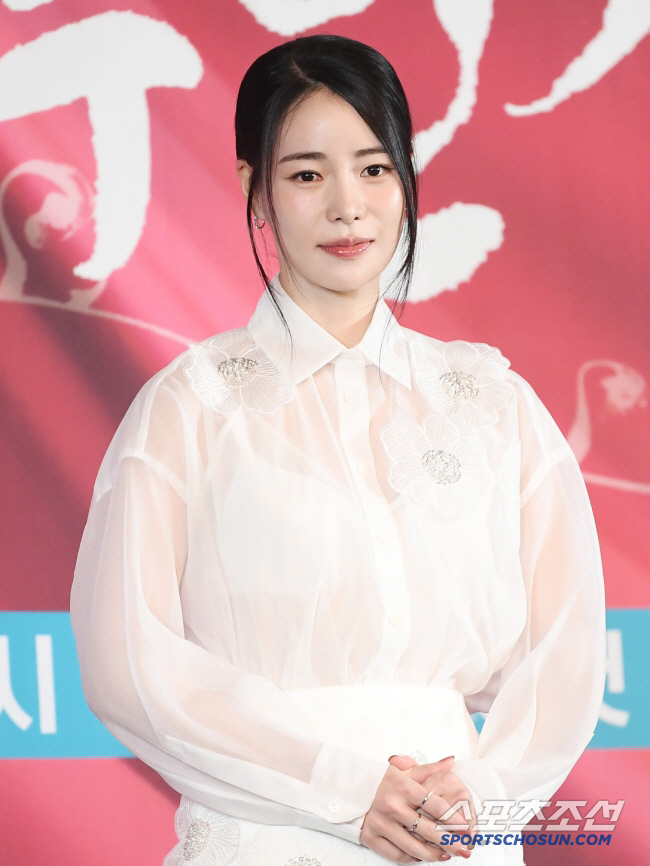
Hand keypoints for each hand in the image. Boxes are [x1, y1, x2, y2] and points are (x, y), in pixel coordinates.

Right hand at [359, 755, 473, 862]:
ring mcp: (381, 823)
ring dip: (433, 854)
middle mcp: (392, 805)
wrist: (350, 788)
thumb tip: (450, 761)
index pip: (435, 805)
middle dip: (450, 841)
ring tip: (446, 855)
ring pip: (414, 847)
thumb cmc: (382, 781)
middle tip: (464, 848)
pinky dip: (412, 859)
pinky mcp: (371, 837)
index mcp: (403, 787)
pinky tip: (422, 857)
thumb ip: (429, 769)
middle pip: (428, 829)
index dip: (453, 818)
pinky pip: (396, 854)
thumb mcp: (404, 770)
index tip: (466, 828)